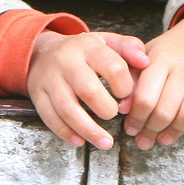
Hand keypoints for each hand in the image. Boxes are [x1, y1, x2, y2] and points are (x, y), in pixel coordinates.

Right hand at [27, 30, 149, 148]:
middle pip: (89, 90)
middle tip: (114, 115)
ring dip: (88, 130)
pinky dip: (66, 132)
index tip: (126, 95)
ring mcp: (50, 79)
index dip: (125, 86)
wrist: (42, 51)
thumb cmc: (82, 51)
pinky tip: (80, 141)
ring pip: (67, 108)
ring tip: (105, 143)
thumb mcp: (106, 41)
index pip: (113, 66)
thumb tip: (145, 62)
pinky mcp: (37, 94)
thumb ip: (129, 48)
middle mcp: (67, 61)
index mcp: (88, 46)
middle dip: (106, 109)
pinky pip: (50, 117)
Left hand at [122, 3, 183, 148]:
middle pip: (165, 111)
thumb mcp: (144, 58)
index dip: (136, 119)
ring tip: (163, 138)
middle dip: (151, 130)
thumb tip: (123, 109)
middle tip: (144, 139)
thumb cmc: (167, 54)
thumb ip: (131, 81)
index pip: (145, 98)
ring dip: (174, 132)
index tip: (131, 129)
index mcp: (161, 57)